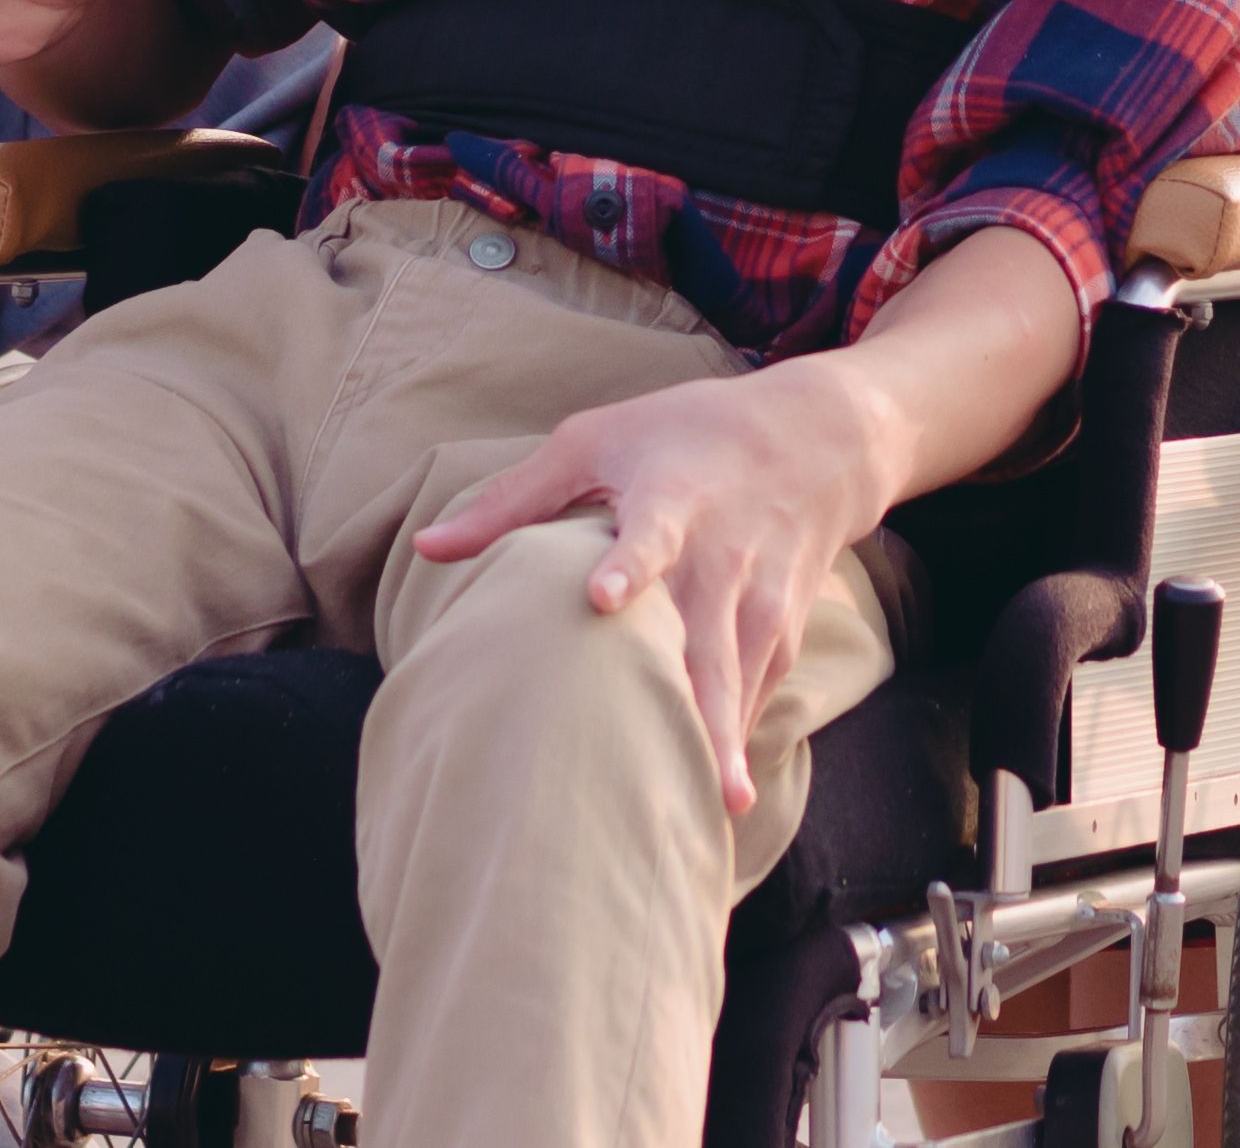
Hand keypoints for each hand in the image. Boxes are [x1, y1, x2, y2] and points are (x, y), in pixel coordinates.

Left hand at [414, 356, 900, 815]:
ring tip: (721, 805)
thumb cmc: (683, 434)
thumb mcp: (596, 441)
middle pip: (706, 632)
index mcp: (671, 498)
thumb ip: (512, 499)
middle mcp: (722, 553)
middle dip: (700, 698)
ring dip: (731, 737)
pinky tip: (724, 790)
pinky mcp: (785, 625)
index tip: (602, 600)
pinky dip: (744, 733)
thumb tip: (424, 548)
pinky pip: (759, 687)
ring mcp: (761, 594)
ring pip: (741, 674)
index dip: (627, 564)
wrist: (816, 438)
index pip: (647, 534)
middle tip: (688, 768)